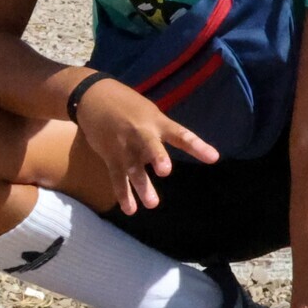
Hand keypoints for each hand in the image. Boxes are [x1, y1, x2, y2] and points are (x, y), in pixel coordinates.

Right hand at [71, 75, 218, 213]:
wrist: (93, 97)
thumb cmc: (127, 106)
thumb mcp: (149, 112)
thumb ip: (161, 132)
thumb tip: (175, 151)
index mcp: (157, 122)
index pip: (180, 134)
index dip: (197, 146)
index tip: (214, 158)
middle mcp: (141, 134)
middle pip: (150, 146)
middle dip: (157, 157)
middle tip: (165, 171)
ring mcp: (124, 146)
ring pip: (133, 168)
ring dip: (142, 186)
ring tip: (152, 204)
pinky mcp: (110, 156)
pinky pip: (117, 177)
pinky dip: (123, 194)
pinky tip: (131, 209)